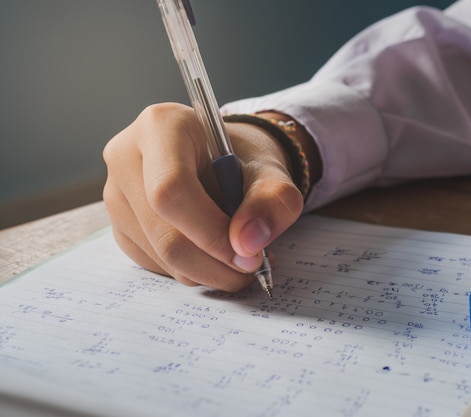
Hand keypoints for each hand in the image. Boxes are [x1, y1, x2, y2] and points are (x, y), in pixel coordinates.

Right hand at [102, 103, 303, 291]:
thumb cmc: (244, 159)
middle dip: (214, 262)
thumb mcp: (271, 171)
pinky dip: (192, 270)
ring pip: (160, 255)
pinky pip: (155, 264)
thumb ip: (272, 201)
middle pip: (163, 232)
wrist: (227, 160)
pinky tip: (214, 253)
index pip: (171, 189)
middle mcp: (126, 157)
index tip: (248, 254)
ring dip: (207, 270)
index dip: (211, 232)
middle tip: (251, 267)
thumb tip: (247, 243)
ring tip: (240, 255)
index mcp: (161, 126)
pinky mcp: (119, 226)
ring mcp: (116, 194)